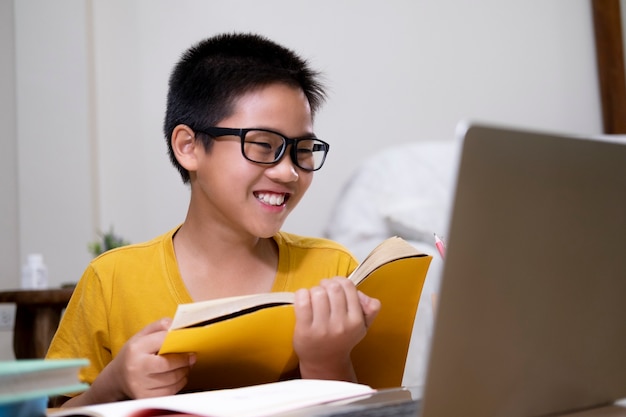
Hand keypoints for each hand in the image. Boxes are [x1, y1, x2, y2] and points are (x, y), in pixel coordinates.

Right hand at [69, 318, 195, 405]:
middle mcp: (136, 368)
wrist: (117, 378)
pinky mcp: (145, 397)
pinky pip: (170, 391)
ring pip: (172, 379)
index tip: (187, 340)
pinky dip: (179, 383)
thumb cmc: (133, 355)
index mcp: (136, 349)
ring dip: (184, 372)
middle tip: (192, 356)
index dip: (178, 339)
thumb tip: (174, 324)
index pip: (163, 341)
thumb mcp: (140, 336)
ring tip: (186, 366)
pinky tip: (179, 377)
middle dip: (184, 360)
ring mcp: (140, 385)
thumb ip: (158, 326)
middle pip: (168, 364)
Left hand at [293, 278, 380, 380]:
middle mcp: (340, 324)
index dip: (339, 281)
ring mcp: (322, 328)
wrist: (324, 362)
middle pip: (333, 288)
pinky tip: (304, 300)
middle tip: (322, 290)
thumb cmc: (342, 339)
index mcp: (356, 321)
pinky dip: (301, 294)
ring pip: (318, 292)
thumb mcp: (362, 326)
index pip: (348, 287)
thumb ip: (370, 309)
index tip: (335, 286)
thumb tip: (363, 294)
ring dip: (313, 290)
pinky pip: (302, 301)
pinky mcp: (304, 330)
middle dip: (326, 284)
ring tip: (313, 298)